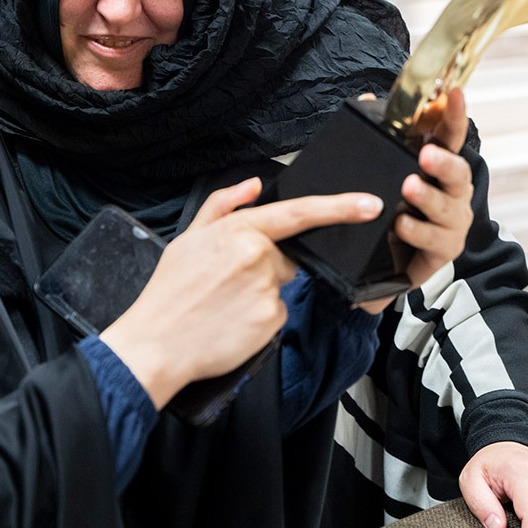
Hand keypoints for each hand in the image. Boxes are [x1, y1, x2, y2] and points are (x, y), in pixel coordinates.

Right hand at [100, 178, 383, 408]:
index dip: (339, 207)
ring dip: (258, 294)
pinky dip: (259, 319)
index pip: (298, 213)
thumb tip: (254, 184)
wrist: (156, 342)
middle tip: (225, 284)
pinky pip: (276, 314)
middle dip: (264, 267)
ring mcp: (266, 290)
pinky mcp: (271, 320)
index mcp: (239, 231)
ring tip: (222, 305)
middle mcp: (257, 257)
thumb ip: (223, 205)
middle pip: (284, 258)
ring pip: (279, 287)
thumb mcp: (188, 237)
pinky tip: (231, 323)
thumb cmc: (169, 291)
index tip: (371, 204)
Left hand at [395, 87, 473, 287]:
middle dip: (444, 163)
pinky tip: (400, 224)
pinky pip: (434, 241)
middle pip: (458, 174)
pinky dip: (417, 231)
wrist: (388, 262)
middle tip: (426, 155)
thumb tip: (366, 99)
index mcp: (440, 168)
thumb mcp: (381, 171)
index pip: (450, 137)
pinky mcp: (442, 251)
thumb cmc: (391, 208)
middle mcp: (452, 193)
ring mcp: (451, 223)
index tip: (454, 94)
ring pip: (447, 208)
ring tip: (408, 189)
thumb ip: (377, 136)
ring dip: (428, 198)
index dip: (454, 116)